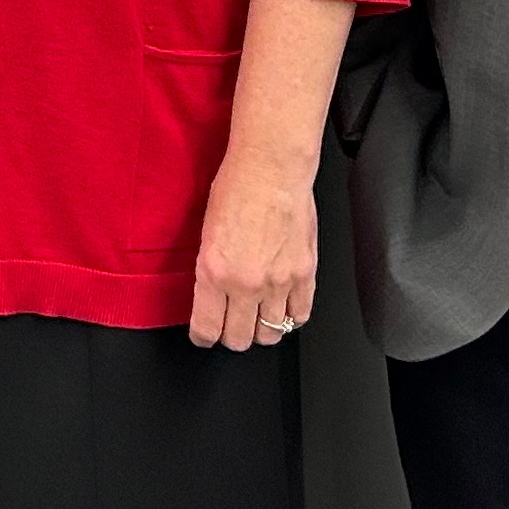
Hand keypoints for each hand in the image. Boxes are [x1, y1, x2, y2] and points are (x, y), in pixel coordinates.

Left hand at [189, 146, 318, 350]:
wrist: (271, 170)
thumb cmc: (235, 189)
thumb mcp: (205, 233)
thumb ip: (209, 272)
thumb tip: (212, 297)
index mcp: (214, 272)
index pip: (207, 328)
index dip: (203, 337)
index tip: (204, 335)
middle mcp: (246, 284)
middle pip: (240, 339)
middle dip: (231, 337)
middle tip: (230, 326)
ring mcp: (278, 282)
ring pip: (271, 333)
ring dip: (262, 329)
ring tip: (257, 318)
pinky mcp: (305, 275)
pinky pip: (300, 315)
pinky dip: (291, 317)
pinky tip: (282, 308)